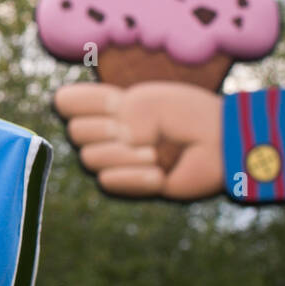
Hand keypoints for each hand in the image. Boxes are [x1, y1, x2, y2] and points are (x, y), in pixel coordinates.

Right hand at [53, 81, 224, 199]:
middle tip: (144, 130)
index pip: (66, 102)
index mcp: (109, 106)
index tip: (116, 102)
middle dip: (106, 130)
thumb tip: (89, 141)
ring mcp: (116, 159)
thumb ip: (108, 112)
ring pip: (90, 159)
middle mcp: (106, 132)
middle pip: (75, 132)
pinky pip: (107, 182)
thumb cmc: (186, 116)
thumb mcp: (145, 101)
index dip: (82, 102)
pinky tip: (158, 174)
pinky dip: (133, 177)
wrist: (218, 145)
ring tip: (156, 154)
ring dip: (125, 156)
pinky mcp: (128, 184)